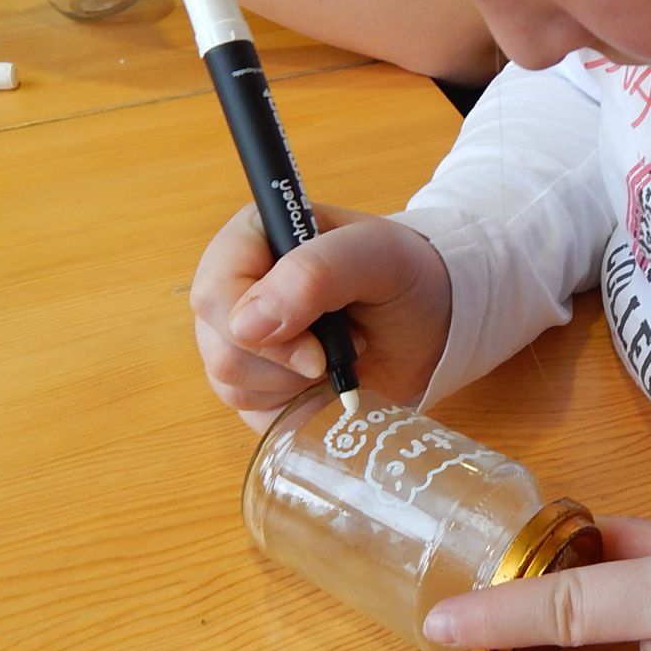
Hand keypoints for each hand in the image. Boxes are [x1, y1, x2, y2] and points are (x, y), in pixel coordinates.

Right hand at [191, 203, 452, 430]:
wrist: (435, 323)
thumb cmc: (406, 276)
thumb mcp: (376, 256)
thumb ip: (315, 274)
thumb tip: (245, 324)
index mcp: (253, 239)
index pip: (215, 292)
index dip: (259, 331)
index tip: (318, 346)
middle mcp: (235, 288)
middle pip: (221, 346)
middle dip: (290, 359)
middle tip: (348, 341)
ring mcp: (240, 339)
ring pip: (231, 383)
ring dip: (299, 381)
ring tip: (341, 354)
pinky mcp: (255, 384)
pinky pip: (250, 411)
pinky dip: (298, 405)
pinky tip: (331, 381)